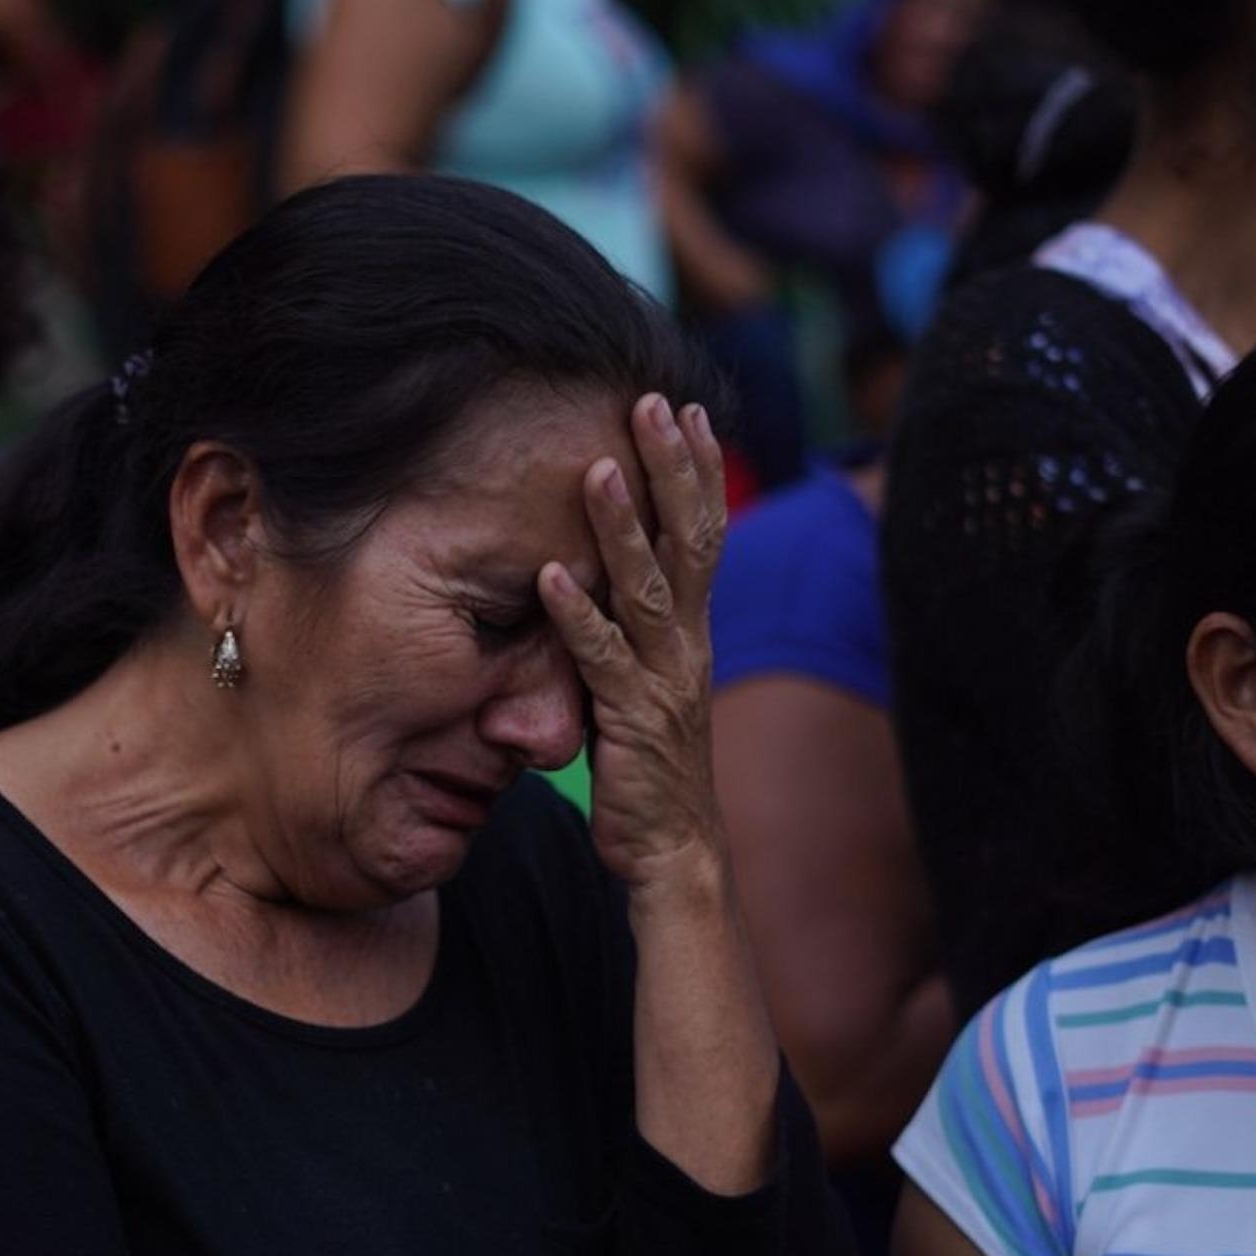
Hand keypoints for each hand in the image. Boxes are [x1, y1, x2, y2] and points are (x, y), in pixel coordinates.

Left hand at [538, 393, 730, 897]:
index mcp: (694, 631)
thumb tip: (602, 578)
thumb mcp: (647, 684)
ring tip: (597, 468)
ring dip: (620, 526)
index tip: (686, 408)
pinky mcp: (631, 720)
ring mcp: (664, 681)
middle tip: (652, 401)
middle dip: (672, 468)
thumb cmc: (650, 768)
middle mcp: (689, 644)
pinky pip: (602, 659)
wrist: (673, 853)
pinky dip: (576, 615)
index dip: (699, 471)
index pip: (705, 534)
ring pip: (647, 588)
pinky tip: (549, 576)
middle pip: (688, 539)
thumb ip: (633, 632)